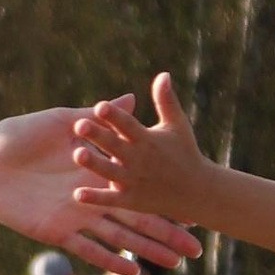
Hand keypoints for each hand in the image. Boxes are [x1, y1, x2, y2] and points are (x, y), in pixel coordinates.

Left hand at [0, 106, 198, 264]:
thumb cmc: (20, 135)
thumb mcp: (64, 122)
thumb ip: (98, 118)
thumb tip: (131, 98)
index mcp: (95, 174)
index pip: (139, 190)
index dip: (165, 201)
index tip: (194, 210)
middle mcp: (91, 199)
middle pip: (137, 220)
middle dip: (167, 234)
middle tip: (196, 249)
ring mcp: (75, 217)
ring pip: (120, 238)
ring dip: (147, 251)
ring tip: (174, 264)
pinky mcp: (56, 230)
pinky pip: (88, 249)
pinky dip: (109, 261)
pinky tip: (132, 272)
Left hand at [71, 75, 219, 233]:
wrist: (197, 191)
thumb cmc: (185, 152)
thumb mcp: (177, 125)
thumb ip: (166, 100)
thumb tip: (163, 73)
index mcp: (147, 139)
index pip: (128, 124)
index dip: (115, 116)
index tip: (100, 106)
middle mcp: (139, 159)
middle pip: (115, 145)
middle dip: (98, 135)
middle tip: (79, 125)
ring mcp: (134, 180)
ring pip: (110, 171)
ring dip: (94, 164)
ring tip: (77, 154)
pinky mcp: (132, 200)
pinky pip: (110, 200)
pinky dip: (95, 198)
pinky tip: (77, 195)